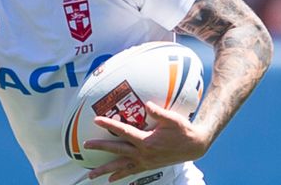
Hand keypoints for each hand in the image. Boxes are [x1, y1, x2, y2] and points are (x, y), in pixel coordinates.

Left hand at [85, 101, 209, 181]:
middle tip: (85, 146)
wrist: (194, 146)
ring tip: (91, 176)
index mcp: (147, 141)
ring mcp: (145, 162)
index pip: (123, 131)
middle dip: (100, 148)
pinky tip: (110, 179)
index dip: (109, 125)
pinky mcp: (149, 166)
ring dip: (105, 171)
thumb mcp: (173, 119)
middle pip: (117, 151)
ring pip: (121, 167)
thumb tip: (147, 104)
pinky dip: (120, 176)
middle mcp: (143, 154)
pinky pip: (131, 172)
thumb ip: (159, 112)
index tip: (96, 120)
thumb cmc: (183, 130)